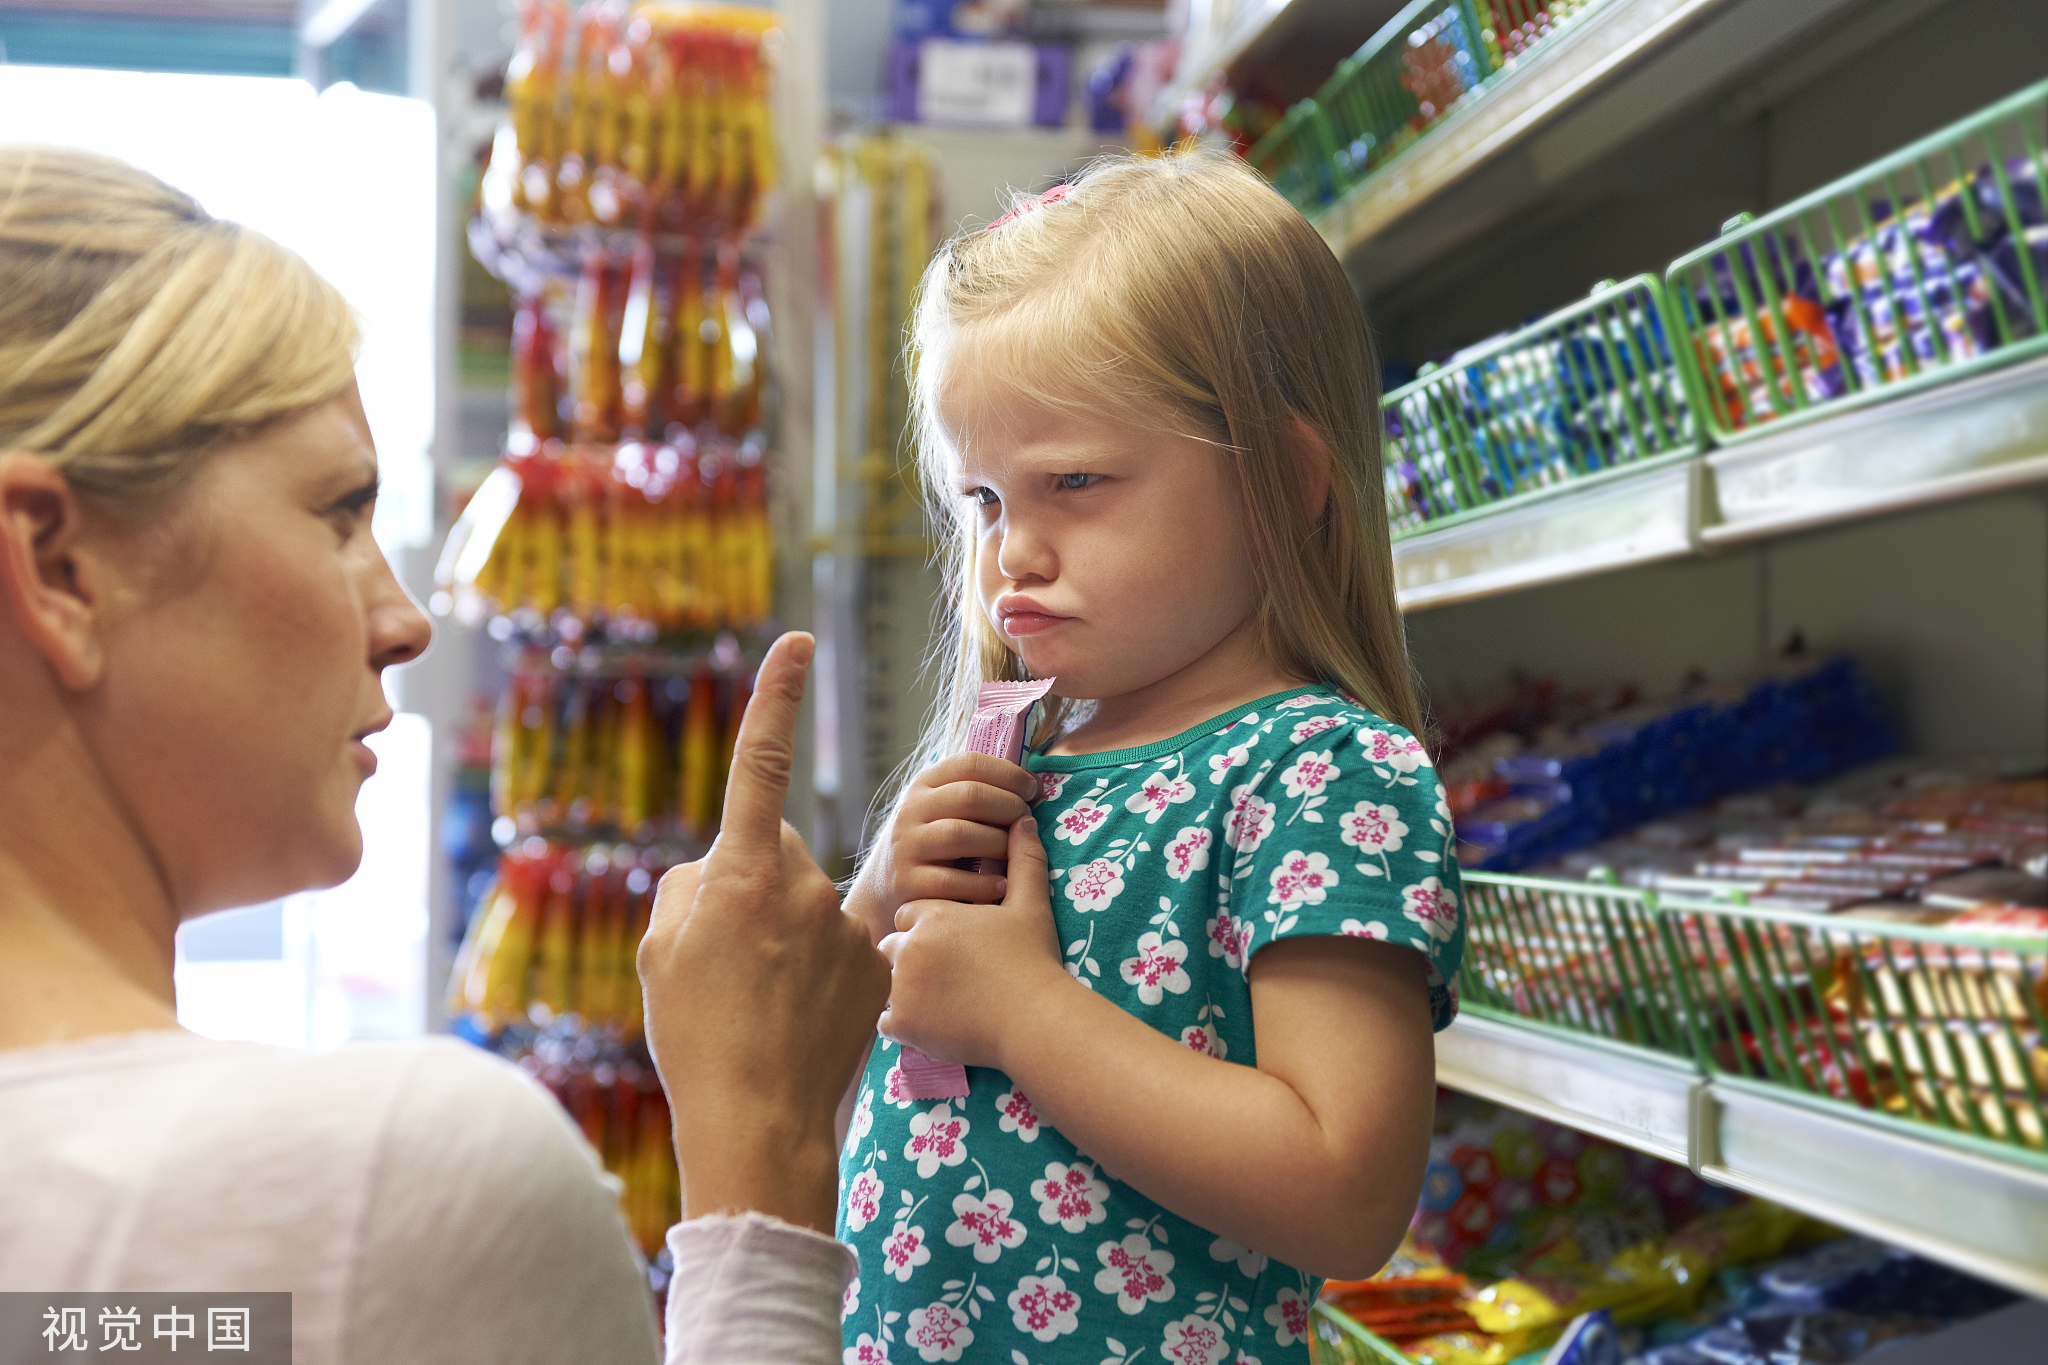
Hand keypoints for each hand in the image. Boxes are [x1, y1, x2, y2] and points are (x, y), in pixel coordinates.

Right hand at [638, 632, 890, 1234]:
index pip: (761, 764)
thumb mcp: (661, 952)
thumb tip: (719, 870)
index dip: (776, 698)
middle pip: (773, 854)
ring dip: (784, 935)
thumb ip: (689, 888)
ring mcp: (845, 924)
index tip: (796, 641)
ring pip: (806, 904)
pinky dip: (820, 971)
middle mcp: (801, 884)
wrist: (759, 1119)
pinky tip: (799, 1018)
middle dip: (752, 885)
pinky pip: (839, 945)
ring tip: (760, 1003)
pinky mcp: (877, 962)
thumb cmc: (695, 1035)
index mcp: (741, 873)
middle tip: (726, 960)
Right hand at [853, 752, 1039, 944]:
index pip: (970, 763)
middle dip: (1009, 807)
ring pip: (960, 834)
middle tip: (1027, 822)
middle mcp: (911, 810)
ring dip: (999, 843)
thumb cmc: (934, 842)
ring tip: (1016, 853)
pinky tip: (1001, 885)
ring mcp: (906, 846)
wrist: (885, 887)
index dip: (1009, 774)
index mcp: (925, 783)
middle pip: (970, 796)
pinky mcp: (907, 882)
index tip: (1033, 790)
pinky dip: (983, 884)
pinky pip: (951, 881)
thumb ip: (978, 792)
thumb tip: (1034, 784)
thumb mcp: (944, 808)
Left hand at [878, 814, 1068, 1072]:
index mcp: (933, 914)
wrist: (1034, 1017)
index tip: (952, 943)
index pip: (910, 914)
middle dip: (911, 958)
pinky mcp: (903, 1023)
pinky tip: (930, 1023)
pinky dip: (903, 1023)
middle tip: (944, 975)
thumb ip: (1023, 860)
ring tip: (937, 1000)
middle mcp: (909, 946)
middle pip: (893, 946)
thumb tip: (1023, 820)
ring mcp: (901, 986)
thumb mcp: (1030, 904)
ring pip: (884, 983)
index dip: (929, 928)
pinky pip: (885, 1021)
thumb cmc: (1034, 960)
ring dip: (903, 989)